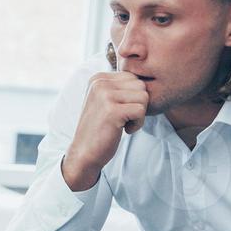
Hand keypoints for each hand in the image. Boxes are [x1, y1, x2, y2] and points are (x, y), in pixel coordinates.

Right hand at [63, 71, 148, 190]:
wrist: (84, 153)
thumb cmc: (100, 129)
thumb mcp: (105, 101)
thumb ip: (120, 88)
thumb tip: (146, 79)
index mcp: (98, 78)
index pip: (133, 77)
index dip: (133, 97)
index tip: (120, 111)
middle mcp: (100, 82)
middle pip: (140, 85)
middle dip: (138, 104)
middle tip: (124, 119)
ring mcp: (105, 95)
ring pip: (144, 97)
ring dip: (139, 115)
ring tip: (123, 124)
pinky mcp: (112, 110)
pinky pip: (141, 110)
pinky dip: (138, 124)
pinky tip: (124, 130)